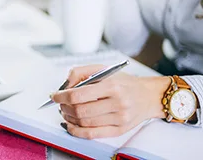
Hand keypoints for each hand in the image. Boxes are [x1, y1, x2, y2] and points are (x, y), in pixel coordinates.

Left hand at [51, 65, 169, 138]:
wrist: (148, 96)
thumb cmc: (124, 82)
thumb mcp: (105, 69)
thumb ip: (82, 72)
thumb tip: (65, 85)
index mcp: (112, 86)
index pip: (79, 95)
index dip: (61, 96)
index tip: (54, 95)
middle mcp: (117, 103)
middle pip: (80, 110)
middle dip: (64, 107)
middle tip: (59, 103)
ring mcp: (119, 119)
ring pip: (84, 123)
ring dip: (69, 118)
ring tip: (65, 111)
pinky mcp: (119, 130)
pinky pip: (93, 134)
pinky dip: (77, 131)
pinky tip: (71, 125)